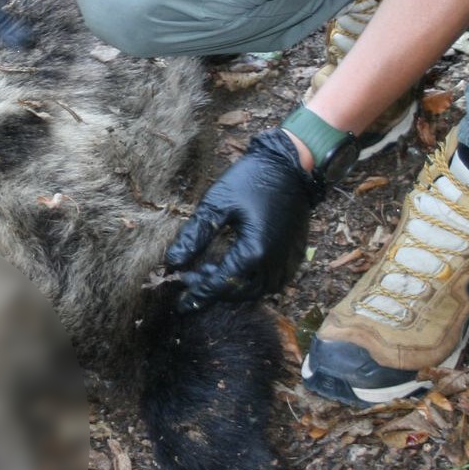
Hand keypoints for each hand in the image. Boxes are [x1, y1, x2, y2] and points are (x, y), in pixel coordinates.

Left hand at [166, 129, 323, 307]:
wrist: (290, 165)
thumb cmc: (252, 180)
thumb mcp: (217, 204)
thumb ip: (195, 235)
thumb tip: (173, 262)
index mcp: (254, 251)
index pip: (219, 283)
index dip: (198, 294)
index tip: (180, 304)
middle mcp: (274, 264)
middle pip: (238, 292)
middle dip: (213, 290)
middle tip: (190, 280)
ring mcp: (288, 262)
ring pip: (257, 291)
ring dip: (233, 289)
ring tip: (211, 274)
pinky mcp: (295, 257)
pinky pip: (272, 283)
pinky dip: (252, 284)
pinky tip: (237, 271)